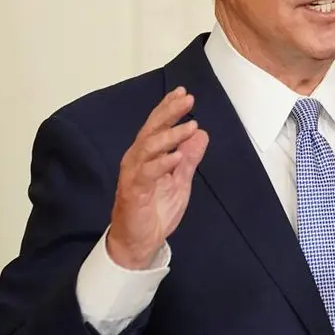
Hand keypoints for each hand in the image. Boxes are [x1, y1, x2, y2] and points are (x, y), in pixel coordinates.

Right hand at [106, 87, 208, 269]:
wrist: (139, 242)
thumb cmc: (155, 210)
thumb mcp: (180, 180)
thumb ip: (189, 158)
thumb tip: (201, 134)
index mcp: (147, 155)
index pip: (158, 126)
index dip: (169, 108)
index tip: (184, 93)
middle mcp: (137, 160)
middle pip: (151, 130)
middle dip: (169, 112)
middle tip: (187, 100)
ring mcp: (133, 175)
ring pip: (148, 147)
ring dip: (169, 136)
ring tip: (189, 126)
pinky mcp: (133, 192)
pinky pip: (146, 174)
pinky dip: (161, 164)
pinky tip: (176, 156)